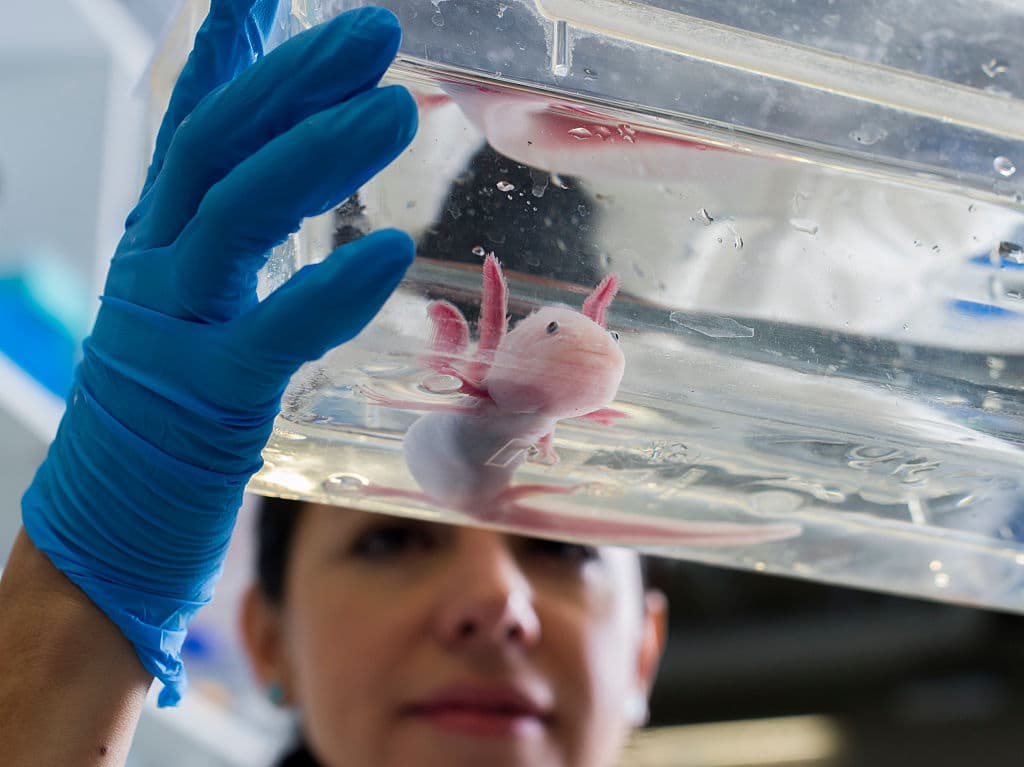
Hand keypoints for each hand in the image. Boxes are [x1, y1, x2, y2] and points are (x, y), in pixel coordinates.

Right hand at [21, 0, 416, 705]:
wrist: (100, 537)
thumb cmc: (160, 430)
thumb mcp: (190, 316)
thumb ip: (227, 251)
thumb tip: (273, 195)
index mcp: (158, 247)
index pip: (194, 127)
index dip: (233, 51)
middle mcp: (155, 269)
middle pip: (221, 145)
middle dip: (297, 77)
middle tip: (374, 27)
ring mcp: (173, 329)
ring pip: (237, 214)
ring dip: (317, 153)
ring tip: (395, 108)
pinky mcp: (206, 401)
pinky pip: (271, 332)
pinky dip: (328, 290)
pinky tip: (387, 252)